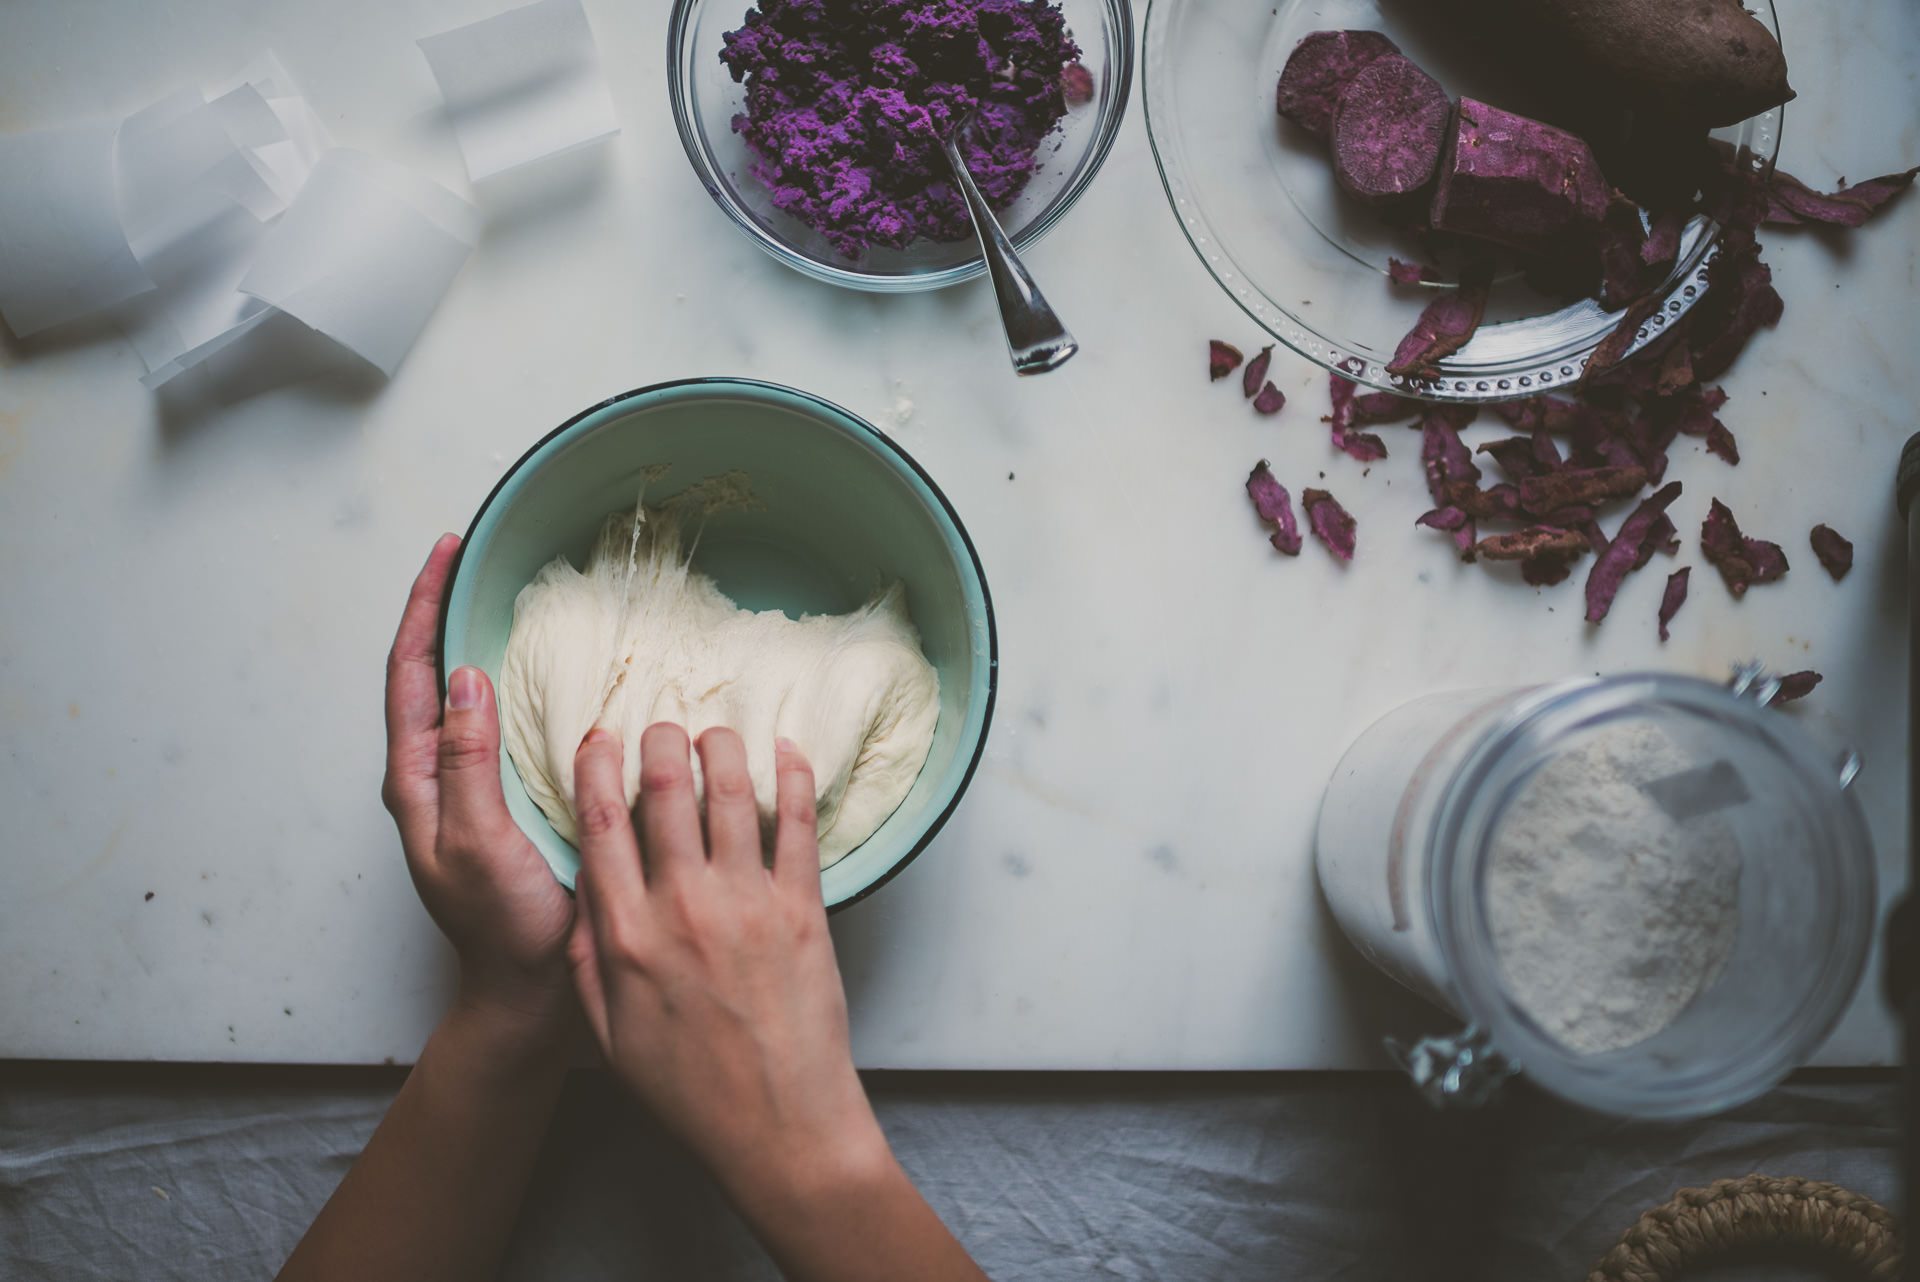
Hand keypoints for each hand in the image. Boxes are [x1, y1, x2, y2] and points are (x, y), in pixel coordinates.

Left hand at [383, 535, 575, 1038]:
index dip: (423, 607)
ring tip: (506, 592)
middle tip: (474, 554)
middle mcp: (437, 775)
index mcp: (417, 781)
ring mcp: (471, 787)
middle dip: (444, 608)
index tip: (447, 552)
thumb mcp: (479, 844)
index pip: (408, 674)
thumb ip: (467, 763)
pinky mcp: (506, 797)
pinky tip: (551, 670)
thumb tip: (462, 677)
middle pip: (428, 672)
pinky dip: (515, 682)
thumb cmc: (504, 931)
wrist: (533, 993)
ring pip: (464, 695)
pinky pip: (503, 723)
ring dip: (477, 637)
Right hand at [566, 723, 890, 1204]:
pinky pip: (799, 823)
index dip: (595, 766)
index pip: (599, 823)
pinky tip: (786, 751)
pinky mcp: (803, 911)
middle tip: (661, 726)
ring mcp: (748, 905)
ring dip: (720, 746)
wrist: (778, 1128)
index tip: (598, 737)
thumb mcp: (609, 1033)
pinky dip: (793, 776)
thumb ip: (591, 958)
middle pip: (664, 790)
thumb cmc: (691, 1091)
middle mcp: (683, 909)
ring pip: (731, 791)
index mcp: (626, 936)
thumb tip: (584, 893)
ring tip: (715, 731)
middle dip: (659, 741)